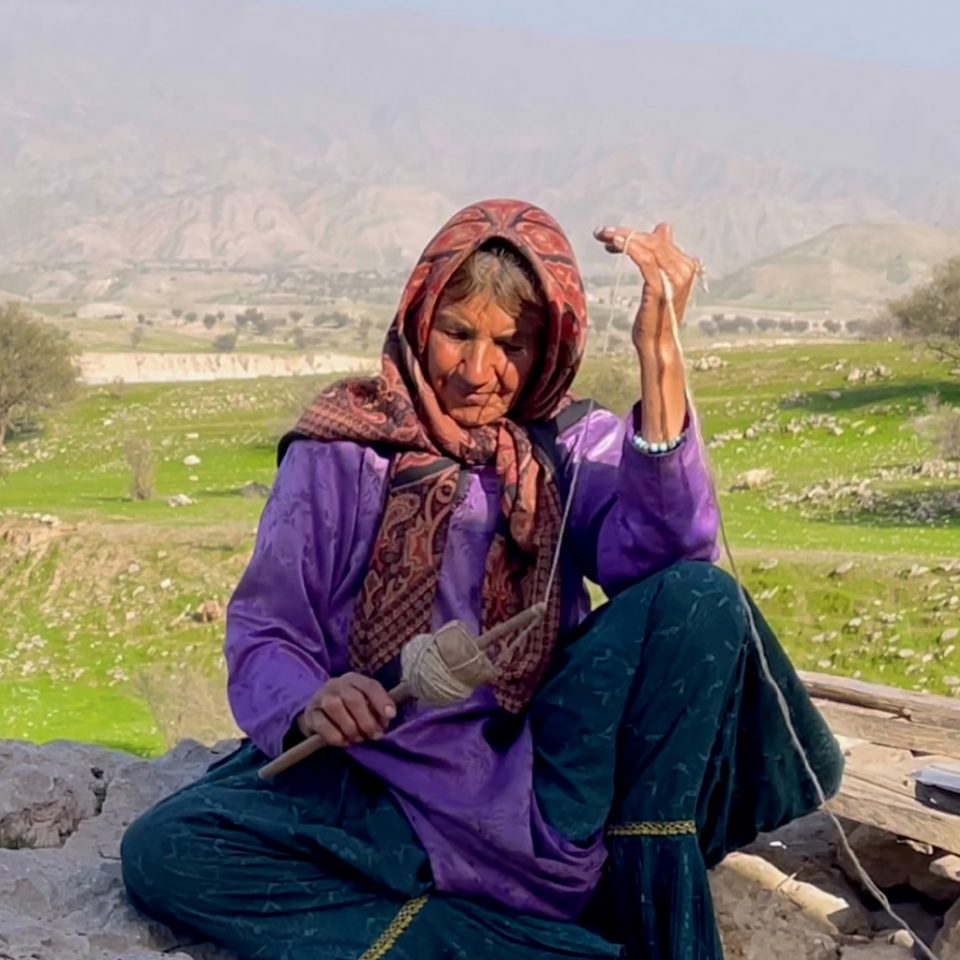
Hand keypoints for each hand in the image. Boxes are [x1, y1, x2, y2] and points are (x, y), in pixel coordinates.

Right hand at [297, 673, 396, 746]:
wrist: (317, 713)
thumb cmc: (347, 709)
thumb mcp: (363, 704)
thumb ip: (375, 710)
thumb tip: (385, 720)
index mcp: (354, 680)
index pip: (370, 685)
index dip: (382, 700)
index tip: (391, 716)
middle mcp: (336, 684)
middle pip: (353, 698)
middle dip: (366, 720)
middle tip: (374, 735)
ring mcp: (321, 697)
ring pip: (335, 707)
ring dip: (350, 727)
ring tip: (358, 738)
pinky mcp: (310, 714)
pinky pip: (322, 724)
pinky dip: (335, 735)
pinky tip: (344, 742)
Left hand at [593, 223, 698, 348]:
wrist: (656, 344)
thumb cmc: (654, 317)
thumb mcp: (657, 281)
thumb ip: (660, 256)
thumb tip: (664, 228)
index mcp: (686, 265)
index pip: (659, 240)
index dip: (635, 235)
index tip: (612, 236)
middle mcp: (685, 268)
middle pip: (653, 240)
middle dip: (626, 233)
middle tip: (601, 232)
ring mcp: (675, 277)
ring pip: (648, 246)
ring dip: (623, 237)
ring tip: (602, 233)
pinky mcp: (660, 286)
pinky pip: (645, 260)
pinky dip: (628, 247)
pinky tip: (613, 243)